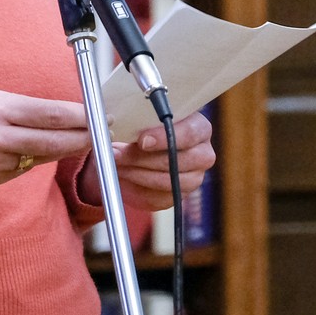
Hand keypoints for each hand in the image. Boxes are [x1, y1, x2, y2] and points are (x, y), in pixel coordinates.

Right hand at [0, 90, 92, 191]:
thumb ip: (20, 110)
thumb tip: (59, 117)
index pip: (52, 114)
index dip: (82, 118)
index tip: (100, 117)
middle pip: (54, 142)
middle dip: (82, 139)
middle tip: (102, 134)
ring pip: (38, 158)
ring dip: (53, 150)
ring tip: (66, 139)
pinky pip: (18, 171)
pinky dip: (24, 161)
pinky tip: (16, 151)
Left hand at [86, 112, 215, 211]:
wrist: (138, 151)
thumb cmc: (144, 127)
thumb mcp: (141, 116)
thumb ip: (136, 118)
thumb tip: (113, 122)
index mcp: (200, 128)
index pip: (191, 133)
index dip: (165, 138)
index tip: (142, 141)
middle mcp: (202, 154)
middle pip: (180, 161)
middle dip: (144, 159)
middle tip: (118, 154)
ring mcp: (193, 178)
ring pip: (169, 182)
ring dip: (137, 174)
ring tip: (117, 164)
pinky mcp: (177, 197)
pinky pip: (158, 199)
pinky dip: (136, 189)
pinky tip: (122, 176)